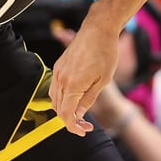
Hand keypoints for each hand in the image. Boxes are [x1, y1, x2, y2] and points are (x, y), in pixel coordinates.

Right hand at [50, 19, 118, 133]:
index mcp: (73, 85)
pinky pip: (55, 88)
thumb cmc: (105, 53)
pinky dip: (62, 98)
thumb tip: (79, 114)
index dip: (74, 126)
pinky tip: (75, 98)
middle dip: (70, 120)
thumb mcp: (103, 80)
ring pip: (54, 99)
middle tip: (85, 124)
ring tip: (80, 113)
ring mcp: (58, 72)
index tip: (84, 130)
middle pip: (58, 109)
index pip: (66, 114)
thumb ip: (89, 99)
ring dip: (65, 109)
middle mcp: (61, 79)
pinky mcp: (58, 66)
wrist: (98, 29)